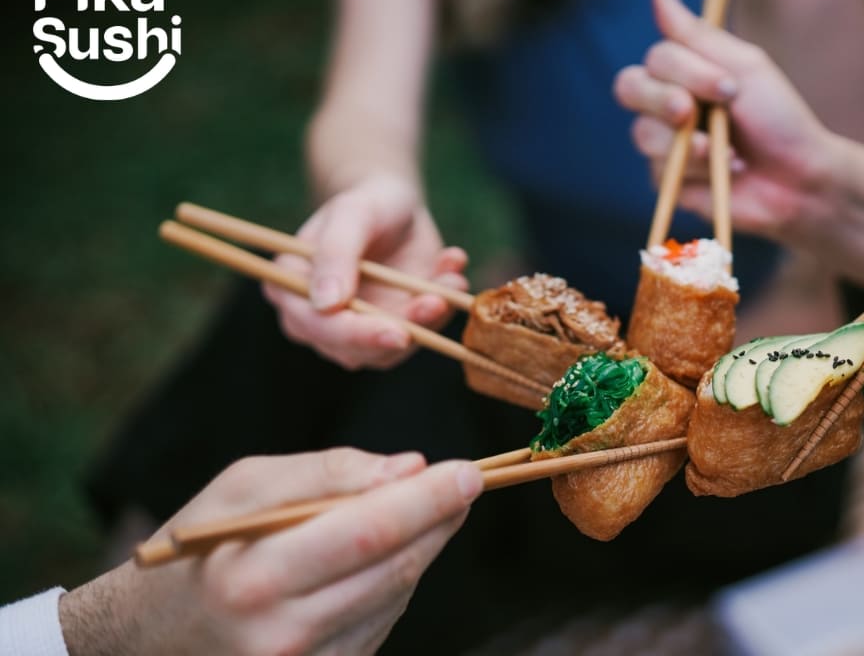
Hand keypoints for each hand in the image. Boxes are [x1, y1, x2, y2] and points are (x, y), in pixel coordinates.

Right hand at [60, 448, 481, 655]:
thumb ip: (328, 472)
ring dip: (419, 549)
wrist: (151, 638)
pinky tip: (375, 560)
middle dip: (439, 520)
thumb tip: (408, 468)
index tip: (469, 471)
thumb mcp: (243, 487)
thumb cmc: (200, 548)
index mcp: (255, 577)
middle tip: (466, 482)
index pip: (370, 532)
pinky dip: (392, 584)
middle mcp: (282, 636)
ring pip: (397, 596)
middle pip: (396, 569)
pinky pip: (382, 623)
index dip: (429, 500)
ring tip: (411, 514)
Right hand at [262, 177, 468, 369]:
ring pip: (391, 349)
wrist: (395, 205)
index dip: (357, 334)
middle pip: (354, 349)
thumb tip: (326, 304)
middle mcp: (317, 319)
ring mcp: (356, 329)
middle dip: (400, 331)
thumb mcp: (352, 214)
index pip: (317, 326)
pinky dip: (443, 308)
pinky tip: (453, 270)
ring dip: (428, 320)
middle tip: (437, 304)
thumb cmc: (365, 204)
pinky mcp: (392, 330)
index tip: (398, 332)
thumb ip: (336, 253)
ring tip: (451, 279)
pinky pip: (420, 334)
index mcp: (289, 289)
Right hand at [613, 0, 863, 290]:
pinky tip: (728, 173)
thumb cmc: (778, 119)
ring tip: (731, 155)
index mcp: (686, 72)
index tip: (729, 87)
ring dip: (692, 144)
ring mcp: (665, 143)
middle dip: (663, 101)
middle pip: (628, 87)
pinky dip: (698, 171)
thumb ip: (697, 35)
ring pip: (643, 134)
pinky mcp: (670, 181)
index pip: (657, 58)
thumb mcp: (744, 67)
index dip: (687, 72)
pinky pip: (661, 173)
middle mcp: (667, 103)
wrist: (799, 178)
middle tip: (689, 115)